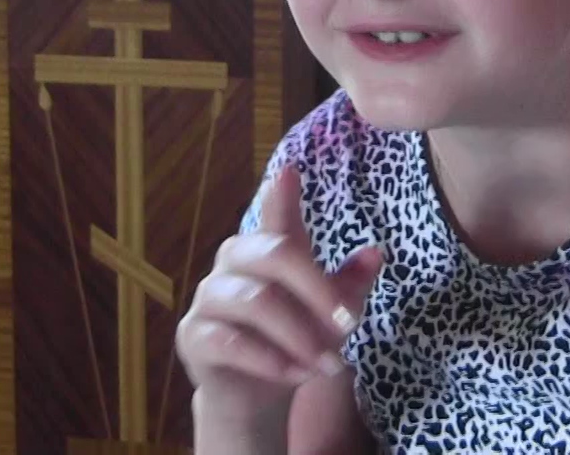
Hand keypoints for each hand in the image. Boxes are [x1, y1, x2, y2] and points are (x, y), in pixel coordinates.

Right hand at [177, 164, 382, 427]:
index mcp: (266, 250)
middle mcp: (233, 263)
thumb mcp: (330, 317)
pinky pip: (231, 341)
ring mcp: (209, 298)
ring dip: (300, 336)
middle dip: (317, 290)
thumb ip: (349, 286)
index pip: (275, 217)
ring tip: (328, 365)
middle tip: (350, 326)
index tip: (290, 171)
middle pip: (274, 254)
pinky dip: (271, 360)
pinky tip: (295, 375)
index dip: (280, 195)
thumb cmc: (294, 342)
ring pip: (256, 301)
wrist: (255, 397)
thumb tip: (376, 252)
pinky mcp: (193, 336)